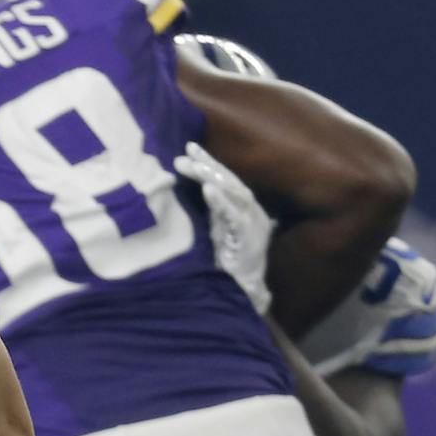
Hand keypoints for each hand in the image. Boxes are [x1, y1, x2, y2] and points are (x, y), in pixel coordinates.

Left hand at [175, 141, 272, 313]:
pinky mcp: (246, 235)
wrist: (246, 286)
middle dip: (207, 164)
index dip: (208, 162)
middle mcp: (248, 209)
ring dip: (212, 176)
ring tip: (193, 165)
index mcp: (242, 207)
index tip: (189, 148)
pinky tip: (208, 189)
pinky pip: (232, 214)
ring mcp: (250, 220)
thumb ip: (212, 211)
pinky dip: (220, 200)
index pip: (225, 178)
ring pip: (232, 191)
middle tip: (185, 153)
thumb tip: (196, 190)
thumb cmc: (230, 260)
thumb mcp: (218, 229)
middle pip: (228, 180)